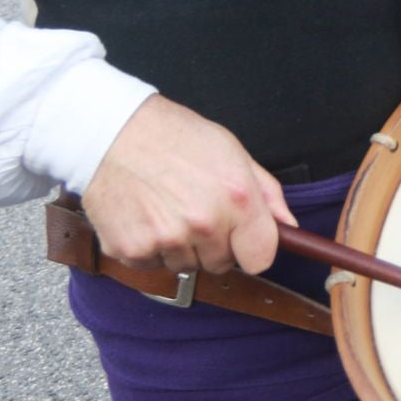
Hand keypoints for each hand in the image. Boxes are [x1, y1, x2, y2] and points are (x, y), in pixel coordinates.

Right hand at [80, 95, 293, 275]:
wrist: (113, 133)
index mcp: (238, 198)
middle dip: (215, 244)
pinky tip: (148, 217)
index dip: (253, 249)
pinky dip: (152, 249)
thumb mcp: (233, 152)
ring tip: (170, 209)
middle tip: (197, 210)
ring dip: (182, 247)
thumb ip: (266, 193)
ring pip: (187, 267)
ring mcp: (166, 240)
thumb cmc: (177, 137)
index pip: (261, 258)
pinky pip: (153, 266)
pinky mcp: (132, 251)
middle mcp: (204, 224)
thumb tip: (288, 225)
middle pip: (222, 264)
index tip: (244, 239)